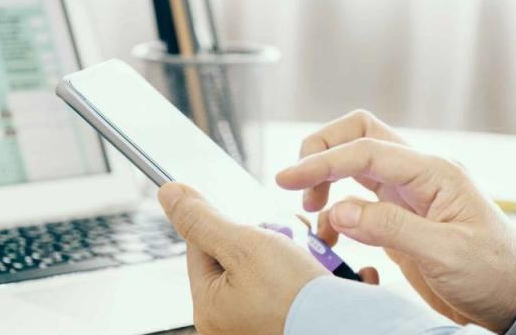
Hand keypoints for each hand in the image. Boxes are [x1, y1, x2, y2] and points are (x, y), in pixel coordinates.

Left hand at [156, 183, 328, 334]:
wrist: (345, 327)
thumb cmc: (294, 296)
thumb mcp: (243, 245)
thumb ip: (204, 220)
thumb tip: (169, 194)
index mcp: (209, 307)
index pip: (201, 248)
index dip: (228, 227)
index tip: (255, 225)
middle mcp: (229, 321)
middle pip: (238, 259)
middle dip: (266, 242)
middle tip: (287, 242)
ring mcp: (259, 324)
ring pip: (269, 270)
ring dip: (291, 255)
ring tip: (309, 260)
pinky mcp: (287, 322)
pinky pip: (292, 288)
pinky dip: (308, 276)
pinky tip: (321, 277)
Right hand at [275, 110, 515, 332]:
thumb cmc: (494, 273)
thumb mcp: (446, 253)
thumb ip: (392, 228)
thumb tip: (341, 211)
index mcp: (434, 172)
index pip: (366, 150)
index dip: (322, 161)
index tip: (287, 179)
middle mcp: (418, 175)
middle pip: (359, 134)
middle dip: (321, 151)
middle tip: (298, 187)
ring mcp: (407, 194)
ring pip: (354, 162)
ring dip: (325, 179)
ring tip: (312, 213)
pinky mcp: (398, 217)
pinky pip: (356, 200)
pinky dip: (335, 213)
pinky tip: (331, 238)